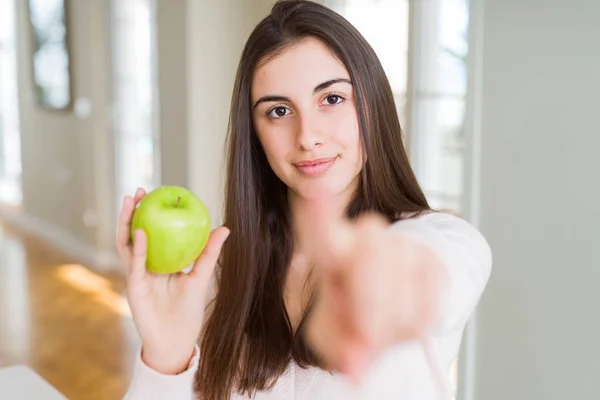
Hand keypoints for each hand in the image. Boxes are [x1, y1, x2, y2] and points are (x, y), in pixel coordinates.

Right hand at [116, 188, 229, 374]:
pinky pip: (135, 264)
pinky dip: (138, 248)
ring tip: (131, 202)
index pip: (153, 232)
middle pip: (135, 233)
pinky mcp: (134, 287)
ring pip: (127, 244)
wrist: (177, 341)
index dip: (152, 214)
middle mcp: (145, 266)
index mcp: (159, 261)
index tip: (159, 194)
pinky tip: (141, 232)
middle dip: (134, 212)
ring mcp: (137, 275)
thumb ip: (209, 253)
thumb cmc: (188, 311)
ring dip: (127, 222)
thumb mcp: (201, 277)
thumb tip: (224, 227)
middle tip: (140, 191)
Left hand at [299, 196, 439, 381]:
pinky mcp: (434, 260)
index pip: (323, 231)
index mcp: (333, 250)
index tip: (314, 197)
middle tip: (364, 335)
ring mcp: (404, 243)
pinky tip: (402, 320)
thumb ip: (337, 348)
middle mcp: (367, 237)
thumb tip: (356, 367)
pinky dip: (417, 323)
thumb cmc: (352, 314)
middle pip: (372, 256)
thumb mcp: (332, 333)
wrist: (390, 306)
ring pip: (405, 282)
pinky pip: (431, 299)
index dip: (319, 216)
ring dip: (393, 321)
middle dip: (370, 306)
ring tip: (380, 327)